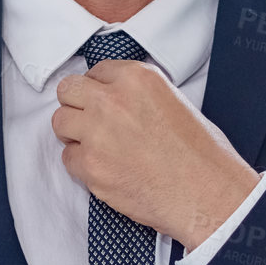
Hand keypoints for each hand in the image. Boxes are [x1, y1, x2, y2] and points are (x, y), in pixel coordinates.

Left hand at [51, 59, 261, 250]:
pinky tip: (108, 170)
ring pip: (60, 122)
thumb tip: (115, 100)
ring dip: (74, 134)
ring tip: (98, 148)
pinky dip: (82, 166)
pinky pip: (68, 158)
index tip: (104, 105)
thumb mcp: (174, 101)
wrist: (206, 192)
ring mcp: (96, 132)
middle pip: (68, 91)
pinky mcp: (90, 165)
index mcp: (137, 78)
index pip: (96, 72)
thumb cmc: (200, 153)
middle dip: (77, 106)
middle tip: (92, 124)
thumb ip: (138, 94)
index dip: (99, 92)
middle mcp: (112, 99)